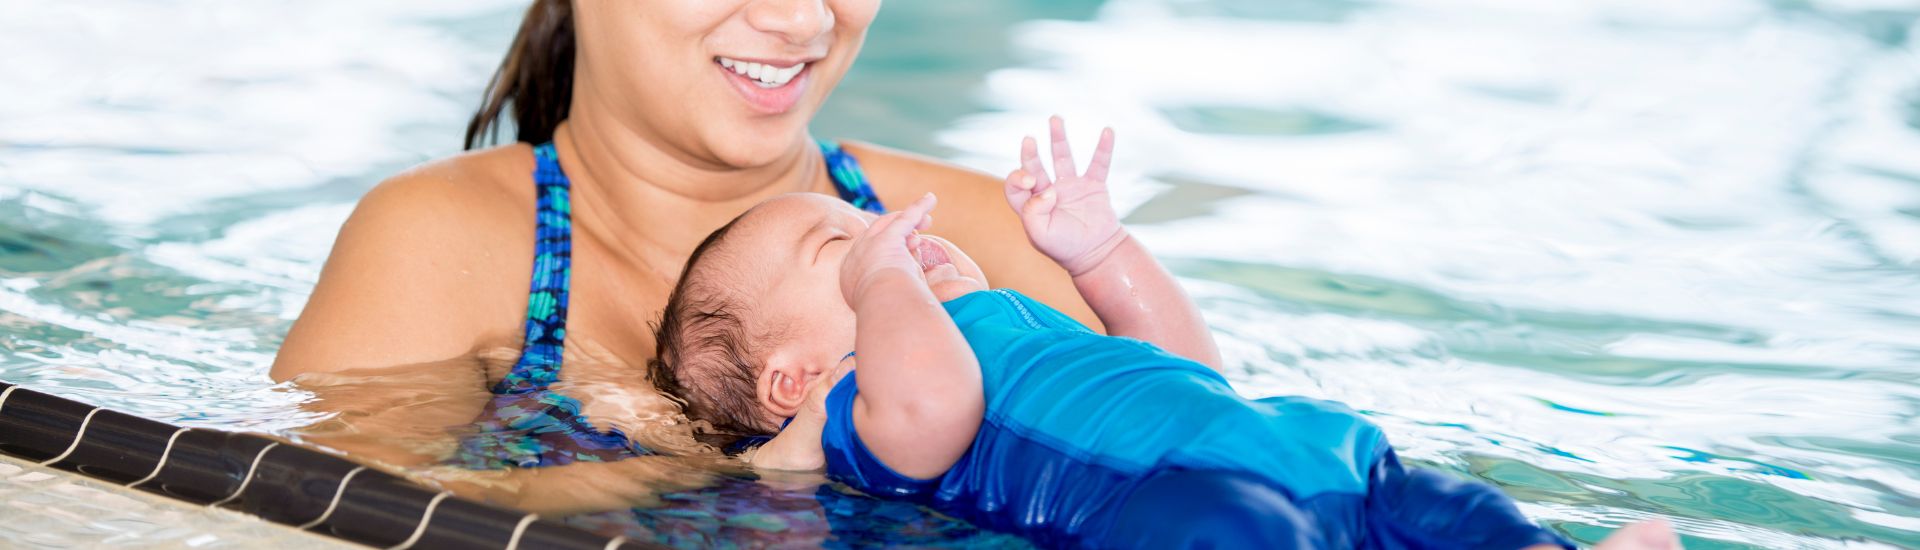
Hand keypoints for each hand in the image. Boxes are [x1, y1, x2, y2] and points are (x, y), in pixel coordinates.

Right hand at [839, 193, 936, 305]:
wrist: (886, 310)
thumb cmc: (891, 316)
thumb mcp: (887, 304)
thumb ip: (893, 294)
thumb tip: (912, 292)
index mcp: (850, 279)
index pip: (868, 257)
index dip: (888, 252)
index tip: (905, 255)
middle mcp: (855, 260)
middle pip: (876, 237)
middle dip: (898, 232)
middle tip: (916, 236)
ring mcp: (868, 246)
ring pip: (891, 226)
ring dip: (910, 220)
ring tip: (928, 219)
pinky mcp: (887, 238)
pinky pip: (906, 219)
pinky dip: (919, 208)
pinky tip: (931, 199)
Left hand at [1005, 116, 1126, 275]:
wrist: (1096, 255)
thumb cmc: (1064, 248)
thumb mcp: (1040, 235)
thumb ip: (1033, 212)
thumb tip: (1046, 190)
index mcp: (1031, 205)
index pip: (1016, 185)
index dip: (1018, 178)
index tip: (1031, 184)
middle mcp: (1048, 191)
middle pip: (1035, 166)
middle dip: (1030, 153)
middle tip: (1029, 140)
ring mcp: (1072, 187)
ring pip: (1062, 157)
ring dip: (1058, 138)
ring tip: (1055, 118)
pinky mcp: (1094, 186)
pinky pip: (1099, 163)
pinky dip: (1104, 148)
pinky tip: (1108, 130)